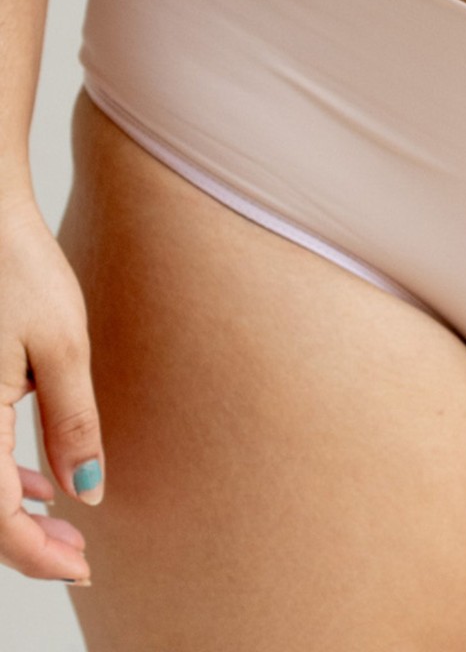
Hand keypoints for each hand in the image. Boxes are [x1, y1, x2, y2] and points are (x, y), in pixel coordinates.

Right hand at [0, 195, 102, 583]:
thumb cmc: (20, 272)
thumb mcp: (63, 348)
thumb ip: (72, 423)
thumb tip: (84, 493)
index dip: (36, 553)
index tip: (81, 565)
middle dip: (25, 541)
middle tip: (79, 556)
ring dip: (13, 511)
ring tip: (65, 524)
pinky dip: (0, 475)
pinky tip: (37, 478)